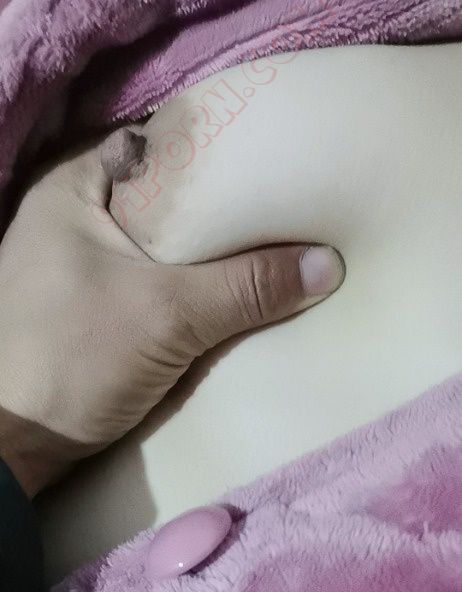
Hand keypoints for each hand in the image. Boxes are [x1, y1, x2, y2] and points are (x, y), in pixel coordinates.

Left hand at [0, 141, 344, 497]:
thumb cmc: (73, 359)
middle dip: (221, 208)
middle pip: (164, 199)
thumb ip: (248, 286)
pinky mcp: (90, 309)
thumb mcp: (169, 314)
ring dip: (208, 254)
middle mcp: (70, 217)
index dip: (216, 150)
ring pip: (161, 245)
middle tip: (285, 205)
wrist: (13, 448)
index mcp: (70, 189)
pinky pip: (153, 282)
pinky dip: (189, 285)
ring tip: (272, 243)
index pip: (157, 144)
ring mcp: (78, 266)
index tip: (274, 159)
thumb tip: (329, 264)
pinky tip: (232, 291)